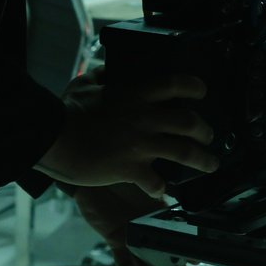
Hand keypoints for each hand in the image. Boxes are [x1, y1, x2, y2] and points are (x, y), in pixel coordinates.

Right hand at [38, 69, 218, 196]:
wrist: (54, 138)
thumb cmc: (66, 110)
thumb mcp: (84, 84)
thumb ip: (100, 77)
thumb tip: (106, 72)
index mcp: (135, 95)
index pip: (175, 85)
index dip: (194, 87)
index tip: (202, 92)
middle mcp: (145, 118)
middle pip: (189, 122)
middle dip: (205, 130)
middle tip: (208, 135)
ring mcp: (141, 145)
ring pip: (184, 152)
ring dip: (202, 159)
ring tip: (210, 164)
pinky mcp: (131, 169)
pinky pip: (156, 182)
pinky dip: (162, 189)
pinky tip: (163, 193)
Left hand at [69, 181, 193, 265]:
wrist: (94, 181)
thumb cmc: (122, 178)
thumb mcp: (146, 185)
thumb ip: (160, 195)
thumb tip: (177, 199)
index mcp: (160, 216)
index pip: (178, 236)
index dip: (188, 249)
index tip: (197, 259)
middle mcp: (149, 230)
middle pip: (164, 253)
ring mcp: (133, 238)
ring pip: (146, 261)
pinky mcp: (116, 243)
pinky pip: (125, 262)